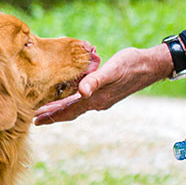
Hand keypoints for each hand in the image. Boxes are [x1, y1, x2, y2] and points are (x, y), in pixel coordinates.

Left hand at [35, 44, 173, 124]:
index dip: (52, 115)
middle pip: (69, 111)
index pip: (68, 111)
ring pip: (75, 106)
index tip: (36, 119)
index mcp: (96, 99)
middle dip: (52, 115)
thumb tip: (82, 92)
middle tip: (34, 119)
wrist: (152, 65)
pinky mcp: (106, 92)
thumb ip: (96, 80)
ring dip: (60, 108)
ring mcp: (102, 99)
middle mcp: (97, 102)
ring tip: (45, 109)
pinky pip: (83, 100)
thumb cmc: (131, 64)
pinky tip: (67, 96)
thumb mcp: (112, 70)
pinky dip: (71, 101)